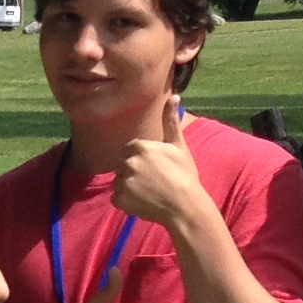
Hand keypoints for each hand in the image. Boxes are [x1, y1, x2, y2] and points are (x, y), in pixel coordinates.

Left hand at [114, 89, 208, 231]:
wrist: (185, 206)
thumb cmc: (184, 175)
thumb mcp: (178, 146)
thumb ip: (171, 121)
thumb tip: (175, 96)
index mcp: (140, 146)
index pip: (130, 150)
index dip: (142, 159)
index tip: (156, 168)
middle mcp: (128, 162)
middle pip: (122, 164)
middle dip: (133, 171)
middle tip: (153, 181)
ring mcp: (123, 181)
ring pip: (119, 181)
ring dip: (129, 187)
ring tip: (149, 192)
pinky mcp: (120, 199)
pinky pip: (117, 198)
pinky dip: (126, 202)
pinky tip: (143, 202)